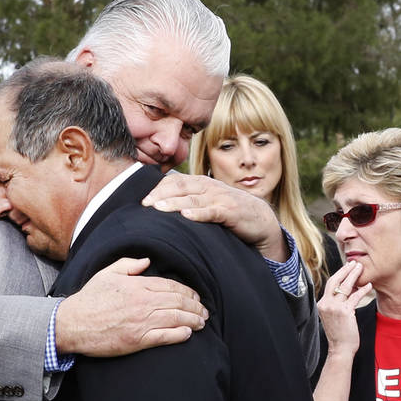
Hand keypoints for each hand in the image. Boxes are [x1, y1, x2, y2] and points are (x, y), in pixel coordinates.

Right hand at [54, 257, 206, 356]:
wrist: (73, 324)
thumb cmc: (89, 299)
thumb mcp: (107, 274)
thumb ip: (128, 265)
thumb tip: (147, 260)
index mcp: (137, 286)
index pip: (171, 286)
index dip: (187, 291)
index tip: (196, 296)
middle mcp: (143, 303)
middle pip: (178, 302)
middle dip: (195, 306)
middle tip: (204, 311)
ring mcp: (142, 322)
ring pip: (176, 318)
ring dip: (193, 320)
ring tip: (201, 323)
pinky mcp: (138, 340)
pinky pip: (165, 336)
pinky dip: (179, 334)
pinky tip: (188, 334)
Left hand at [142, 173, 285, 261]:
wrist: (259, 219)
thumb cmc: (228, 211)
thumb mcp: (208, 203)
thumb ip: (189, 201)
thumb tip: (161, 208)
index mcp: (200, 183)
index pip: (174, 181)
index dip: (157, 188)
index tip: (142, 199)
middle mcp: (208, 187)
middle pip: (180, 187)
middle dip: (160, 195)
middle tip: (144, 204)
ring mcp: (219, 199)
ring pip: (192, 199)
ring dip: (174, 203)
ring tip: (158, 208)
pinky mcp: (230, 212)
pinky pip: (212, 212)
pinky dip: (199, 214)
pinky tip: (187, 217)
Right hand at [317, 263, 370, 357]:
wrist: (340, 348)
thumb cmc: (340, 334)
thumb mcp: (334, 316)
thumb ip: (337, 304)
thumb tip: (348, 291)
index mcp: (322, 304)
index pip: (330, 285)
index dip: (339, 275)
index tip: (347, 268)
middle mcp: (326, 304)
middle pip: (334, 281)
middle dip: (345, 270)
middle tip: (354, 263)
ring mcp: (334, 308)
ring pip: (345, 286)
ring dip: (354, 276)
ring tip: (361, 268)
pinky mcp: (345, 312)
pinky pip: (355, 297)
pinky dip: (363, 290)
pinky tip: (369, 286)